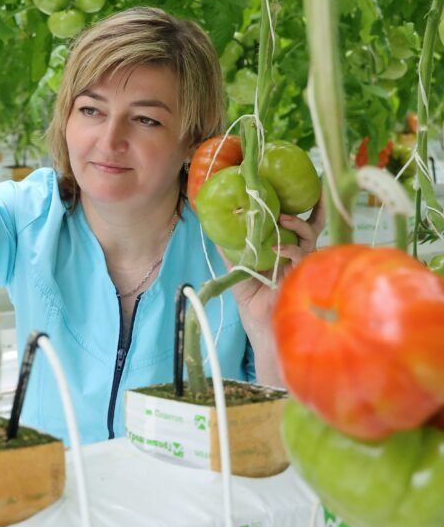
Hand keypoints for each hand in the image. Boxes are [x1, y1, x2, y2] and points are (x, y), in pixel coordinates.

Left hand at [224, 196, 326, 333]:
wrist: (264, 336)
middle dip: (311, 209)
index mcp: (284, 254)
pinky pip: (304, 258)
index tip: (290, 190)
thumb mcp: (238, 277)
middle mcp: (297, 258)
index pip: (294, 228)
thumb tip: (215, 234)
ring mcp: (303, 268)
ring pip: (309, 238)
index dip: (297, 209)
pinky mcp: (305, 278)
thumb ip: (232, 256)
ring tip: (282, 217)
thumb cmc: (256, 309)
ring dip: (297, 225)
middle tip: (301, 194)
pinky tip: (277, 248)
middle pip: (311, 228)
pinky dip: (291, 249)